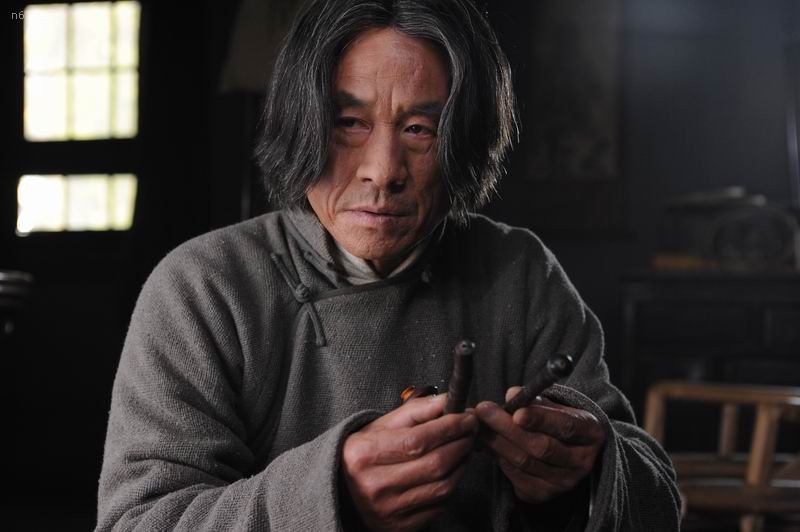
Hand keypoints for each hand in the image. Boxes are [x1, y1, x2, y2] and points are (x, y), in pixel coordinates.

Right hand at [341, 394, 478, 531]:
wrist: (344, 490)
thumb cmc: (366, 452)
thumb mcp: (382, 426)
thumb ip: (415, 411)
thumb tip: (447, 401)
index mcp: (365, 454)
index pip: (418, 439)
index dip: (449, 427)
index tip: (467, 417)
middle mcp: (375, 485)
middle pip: (434, 463)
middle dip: (461, 443)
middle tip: (471, 430)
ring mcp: (389, 509)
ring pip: (442, 486)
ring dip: (462, 464)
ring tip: (465, 447)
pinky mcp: (402, 525)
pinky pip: (440, 505)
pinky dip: (453, 485)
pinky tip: (453, 470)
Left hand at [475, 388, 605, 503]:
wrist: (569, 451)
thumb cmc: (559, 421)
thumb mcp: (555, 406)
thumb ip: (534, 400)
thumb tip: (512, 394)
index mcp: (590, 433)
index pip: (564, 426)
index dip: (539, 419)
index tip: (515, 411)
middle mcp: (582, 461)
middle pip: (540, 447)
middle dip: (507, 428)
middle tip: (483, 411)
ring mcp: (564, 482)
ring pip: (524, 463)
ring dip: (496, 443)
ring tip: (479, 426)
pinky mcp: (545, 494)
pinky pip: (516, 477)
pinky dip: (499, 459)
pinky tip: (488, 445)